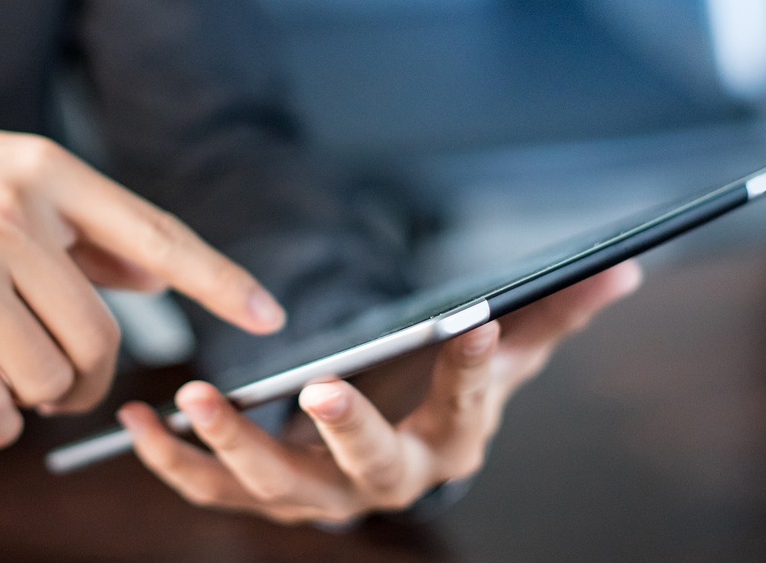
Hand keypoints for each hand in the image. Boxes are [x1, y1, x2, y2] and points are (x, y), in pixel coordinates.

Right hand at [0, 101, 284, 447]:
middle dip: (94, 379)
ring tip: (12, 384)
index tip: (270, 314)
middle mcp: (13, 216)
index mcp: (47, 172)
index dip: (216, 278)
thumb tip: (158, 272)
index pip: (153, 231)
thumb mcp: (5, 175)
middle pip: (101, 335)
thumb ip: (85, 226)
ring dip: (40, 399)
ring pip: (47, 375)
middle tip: (70, 388)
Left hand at [118, 261, 641, 525]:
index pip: (471, 408)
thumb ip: (556, 314)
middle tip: (320, 389)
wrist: (393, 450)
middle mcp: (385, 484)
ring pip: (278, 488)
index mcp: (452, 444)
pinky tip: (138, 421)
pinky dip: (172, 463)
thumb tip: (628, 269)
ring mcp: (318, 497)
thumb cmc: (447, 393)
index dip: (478, 372)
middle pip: (371, 471)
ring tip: (198, 396)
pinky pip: (210, 491)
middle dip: (348, 433)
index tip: (478, 324)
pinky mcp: (260, 495)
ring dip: (234, 447)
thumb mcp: (506, 354)